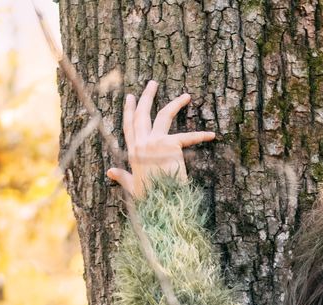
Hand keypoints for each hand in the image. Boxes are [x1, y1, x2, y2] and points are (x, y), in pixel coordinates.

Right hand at [106, 79, 215, 198]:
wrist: (160, 202)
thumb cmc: (149, 198)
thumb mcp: (133, 186)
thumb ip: (123, 176)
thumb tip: (110, 172)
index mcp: (133, 152)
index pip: (129, 126)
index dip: (129, 111)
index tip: (130, 98)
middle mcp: (141, 144)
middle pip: (143, 114)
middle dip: (147, 97)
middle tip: (153, 83)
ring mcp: (155, 142)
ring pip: (164, 115)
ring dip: (175, 103)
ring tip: (186, 95)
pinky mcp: (170, 145)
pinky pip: (188, 137)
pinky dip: (200, 137)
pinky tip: (212, 135)